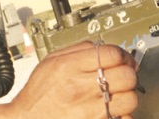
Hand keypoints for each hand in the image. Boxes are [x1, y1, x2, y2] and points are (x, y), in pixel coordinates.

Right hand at [8, 41, 138, 118]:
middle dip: (128, 73)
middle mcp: (80, 88)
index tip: (122, 59)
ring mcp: (89, 110)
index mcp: (70, 66)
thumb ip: (78, 50)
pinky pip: (124, 118)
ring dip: (127, 94)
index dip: (122, 55)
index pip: (112, 54)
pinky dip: (123, 114)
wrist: (28, 118)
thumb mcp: (51, 60)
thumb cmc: (38, 92)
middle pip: (126, 75)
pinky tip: (114, 110)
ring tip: (117, 93)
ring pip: (130, 98)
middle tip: (122, 75)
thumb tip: (103, 47)